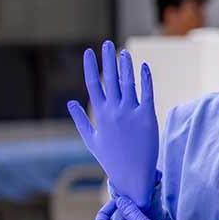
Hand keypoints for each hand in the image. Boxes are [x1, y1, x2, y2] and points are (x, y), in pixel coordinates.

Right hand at [68, 40, 158, 207]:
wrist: (132, 175)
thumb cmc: (111, 159)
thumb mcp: (90, 139)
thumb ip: (80, 120)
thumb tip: (70, 102)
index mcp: (99, 114)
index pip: (93, 84)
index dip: (91, 66)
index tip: (89, 52)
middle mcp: (114, 110)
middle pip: (110, 78)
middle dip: (108, 60)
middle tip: (107, 44)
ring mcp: (131, 113)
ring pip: (128, 83)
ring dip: (126, 66)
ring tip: (124, 53)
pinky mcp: (148, 117)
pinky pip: (147, 93)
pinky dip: (146, 79)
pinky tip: (144, 67)